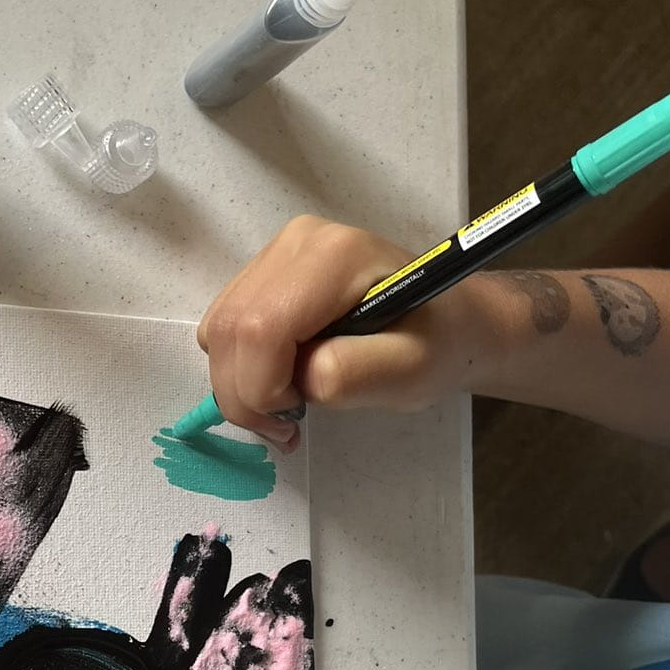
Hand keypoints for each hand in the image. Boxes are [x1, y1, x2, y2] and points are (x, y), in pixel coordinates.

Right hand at [196, 216, 492, 447]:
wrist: (451, 320)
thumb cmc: (438, 346)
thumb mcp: (410, 373)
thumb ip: (349, 375)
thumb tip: (296, 380)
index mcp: (334, 257)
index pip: (261, 328)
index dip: (261, 387)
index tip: (294, 419)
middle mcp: (296, 242)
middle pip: (229, 328)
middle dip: (245, 393)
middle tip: (286, 427)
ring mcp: (277, 251)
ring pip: (219, 329)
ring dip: (240, 382)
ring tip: (287, 405)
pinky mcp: (266, 270)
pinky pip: (226, 325)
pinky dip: (242, 365)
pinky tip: (281, 377)